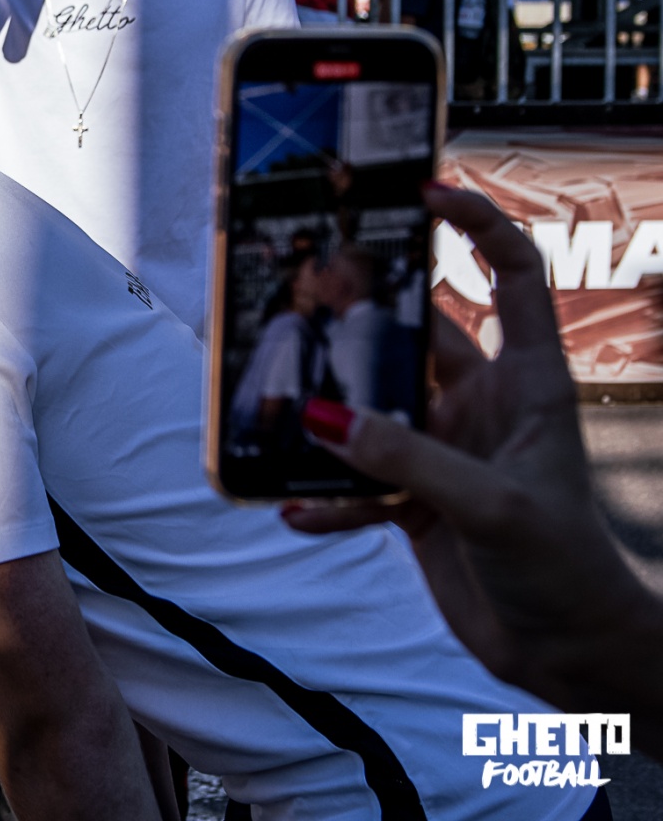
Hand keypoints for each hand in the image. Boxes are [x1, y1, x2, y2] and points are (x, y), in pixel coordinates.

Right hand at [283, 185, 662, 732]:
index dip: (479, 227)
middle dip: (363, 314)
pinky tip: (292, 505)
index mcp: (529, 383)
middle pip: (417, 335)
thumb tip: (326, 420)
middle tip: (305, 288)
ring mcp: (445, 450)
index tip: (427, 193)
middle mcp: (483, 405)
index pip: (512, 278)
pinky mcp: (415, 499)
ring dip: (330, 411)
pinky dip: (324, 494)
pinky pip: (355, 482)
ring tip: (280, 399)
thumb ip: (409, 458)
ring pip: (372, 407)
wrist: (569, 657)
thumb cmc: (566, 568)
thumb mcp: (494, 505)